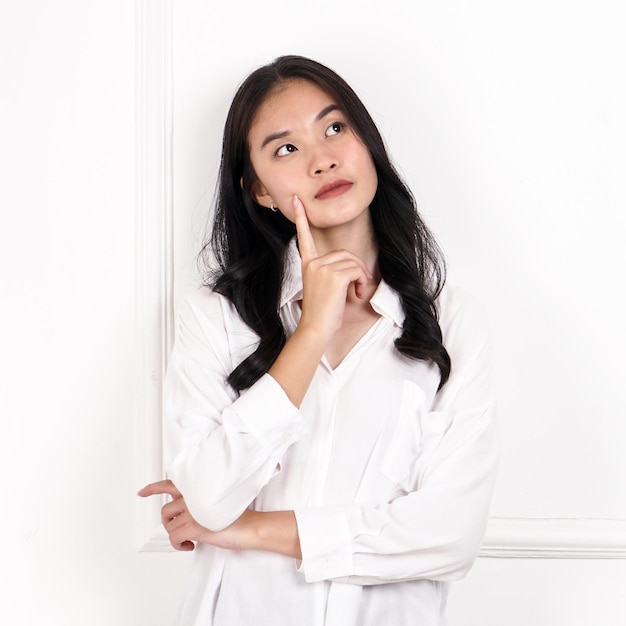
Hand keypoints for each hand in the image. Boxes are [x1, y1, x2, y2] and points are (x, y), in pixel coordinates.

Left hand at [138, 479, 256, 551]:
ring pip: (169, 527)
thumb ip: (198, 501)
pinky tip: (190, 545)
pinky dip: (179, 545)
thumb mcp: (216, 502)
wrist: (250, 527)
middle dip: (168, 523)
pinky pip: (174, 538)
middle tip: (176, 528)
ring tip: (189, 538)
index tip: (142, 492)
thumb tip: (184, 510)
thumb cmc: (238, 517)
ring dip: (176, 535)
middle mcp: (193, 497)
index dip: (153, 488)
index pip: (170, 484)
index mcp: (198, 489)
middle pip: (165, 510)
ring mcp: (192, 511)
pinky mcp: (194, 526)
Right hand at [293, 195, 371, 340]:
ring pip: (353, 261)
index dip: (301, 218)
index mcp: (307, 264)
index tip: (297, 201)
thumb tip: (353, 266)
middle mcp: (313, 263)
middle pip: (344, 253)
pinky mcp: (334, 276)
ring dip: (361, 276)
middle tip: (359, 284)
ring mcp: (322, 268)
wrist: (315, 328)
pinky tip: (355, 294)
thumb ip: (331, 271)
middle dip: (357, 267)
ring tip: (356, 291)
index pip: (304, 237)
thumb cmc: (321, 312)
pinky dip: (362, 281)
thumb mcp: (323, 287)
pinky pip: (357, 270)